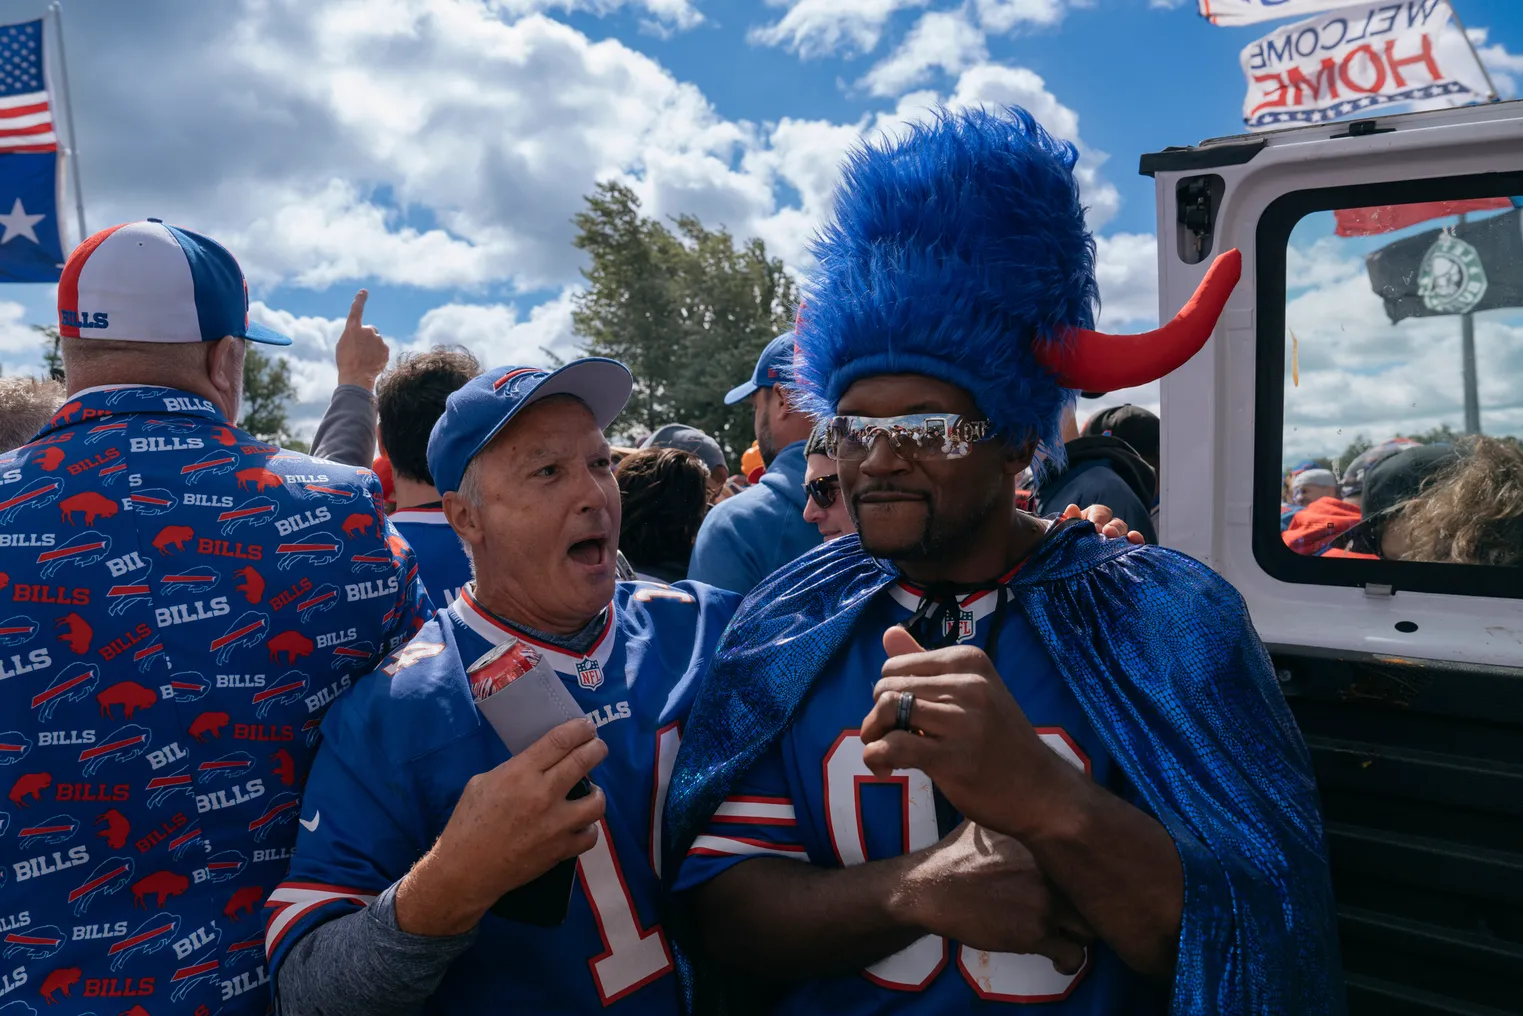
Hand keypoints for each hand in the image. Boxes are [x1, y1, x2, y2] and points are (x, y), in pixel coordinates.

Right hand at [335, 289, 389, 390]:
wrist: (356, 377)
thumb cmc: (345, 362)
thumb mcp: (343, 345)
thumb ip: (352, 335)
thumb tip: (361, 335)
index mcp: (352, 328)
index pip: (356, 310)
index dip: (360, 300)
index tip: (364, 291)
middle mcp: (367, 331)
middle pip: (370, 330)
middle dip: (367, 337)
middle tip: (360, 350)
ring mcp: (377, 340)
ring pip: (376, 340)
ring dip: (372, 347)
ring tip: (364, 358)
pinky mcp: (385, 348)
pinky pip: (382, 349)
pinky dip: (378, 354)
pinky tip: (372, 362)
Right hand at [394, 718, 607, 935]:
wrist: (465, 870)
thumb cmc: (467, 823)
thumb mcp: (483, 782)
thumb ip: (514, 769)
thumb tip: (537, 763)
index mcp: (520, 773)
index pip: (560, 741)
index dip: (579, 729)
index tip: (586, 727)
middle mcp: (543, 795)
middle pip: (584, 761)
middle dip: (597, 748)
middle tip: (598, 747)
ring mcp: (555, 825)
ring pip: (597, 802)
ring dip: (598, 792)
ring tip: (591, 791)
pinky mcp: (560, 850)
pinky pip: (590, 835)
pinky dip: (588, 828)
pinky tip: (580, 823)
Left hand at [860, 628, 1086, 840]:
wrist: (1040, 790)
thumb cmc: (1000, 740)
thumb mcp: (969, 692)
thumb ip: (925, 664)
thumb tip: (888, 631)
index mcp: (969, 661)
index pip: (896, 665)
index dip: (888, 692)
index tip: (899, 717)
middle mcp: (967, 684)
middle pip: (887, 687)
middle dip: (878, 715)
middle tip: (891, 738)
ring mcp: (961, 721)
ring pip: (886, 710)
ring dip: (873, 736)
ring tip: (884, 753)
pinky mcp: (952, 757)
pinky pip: (892, 746)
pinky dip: (876, 758)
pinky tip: (886, 769)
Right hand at [897, 821, 1090, 972]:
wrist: (931, 888)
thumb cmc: (958, 855)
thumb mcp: (986, 823)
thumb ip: (1013, 816)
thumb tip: (1023, 798)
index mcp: (1043, 841)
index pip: (1089, 857)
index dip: (1089, 873)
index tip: (1082, 883)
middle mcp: (1050, 869)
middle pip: (1094, 894)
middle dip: (1088, 906)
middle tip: (1075, 913)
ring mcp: (1044, 902)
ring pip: (1090, 928)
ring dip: (1081, 935)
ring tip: (1069, 937)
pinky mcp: (1035, 934)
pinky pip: (1073, 955)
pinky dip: (1067, 960)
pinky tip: (1057, 959)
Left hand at [1061, 503, 1143, 544]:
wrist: (1064, 562)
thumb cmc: (1064, 544)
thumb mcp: (1063, 532)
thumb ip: (1067, 522)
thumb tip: (1072, 508)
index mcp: (1092, 517)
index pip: (1100, 512)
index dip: (1098, 519)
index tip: (1095, 528)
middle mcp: (1107, 526)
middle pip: (1115, 522)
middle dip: (1113, 528)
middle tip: (1108, 534)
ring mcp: (1117, 539)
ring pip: (1126, 533)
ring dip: (1126, 535)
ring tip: (1125, 540)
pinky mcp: (1123, 552)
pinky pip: (1133, 546)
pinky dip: (1137, 543)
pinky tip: (1137, 543)